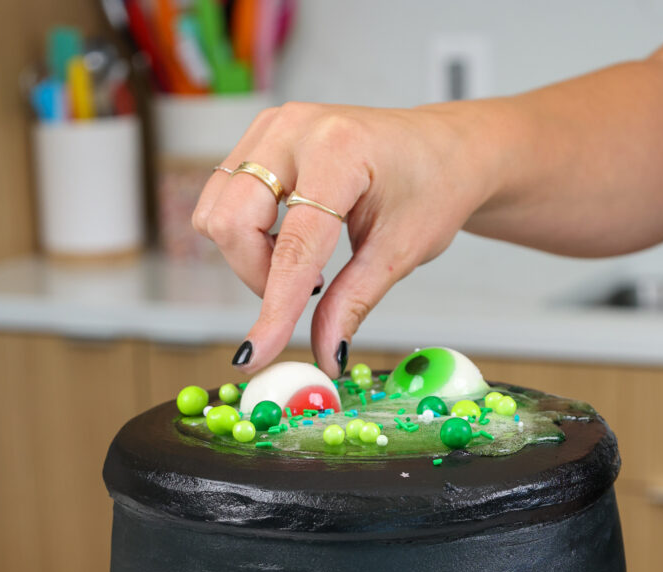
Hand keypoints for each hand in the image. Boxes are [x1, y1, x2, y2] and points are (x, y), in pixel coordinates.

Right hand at [192, 101, 495, 376]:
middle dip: (258, 277)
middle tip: (310, 292)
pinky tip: (291, 238)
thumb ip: (352, 304)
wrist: (445, 148)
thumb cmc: (432, 188)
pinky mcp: (261, 135)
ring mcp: (272, 127)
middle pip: (232, 223)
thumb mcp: (399, 254)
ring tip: (306, 262)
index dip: (274, 309)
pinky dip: (248, 233)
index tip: (255, 354)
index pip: (293, 246)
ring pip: (217, 213)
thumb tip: (324, 354)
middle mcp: (295, 128)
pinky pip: (224, 197)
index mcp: (340, 151)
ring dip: (251, 256)